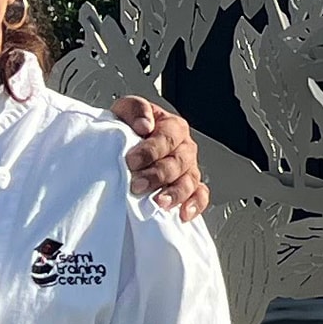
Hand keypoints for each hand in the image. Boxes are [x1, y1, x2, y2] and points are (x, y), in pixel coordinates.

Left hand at [112, 98, 208, 220]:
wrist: (123, 147)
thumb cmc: (127, 129)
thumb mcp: (125, 111)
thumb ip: (136, 110)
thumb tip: (144, 125)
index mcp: (173, 127)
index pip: (167, 138)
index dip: (150, 150)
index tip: (131, 160)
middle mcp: (184, 148)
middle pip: (178, 162)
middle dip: (157, 175)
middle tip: (137, 185)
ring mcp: (189, 169)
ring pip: (190, 181)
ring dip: (175, 193)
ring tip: (159, 202)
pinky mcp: (190, 188)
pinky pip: (200, 196)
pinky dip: (195, 205)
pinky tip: (183, 213)